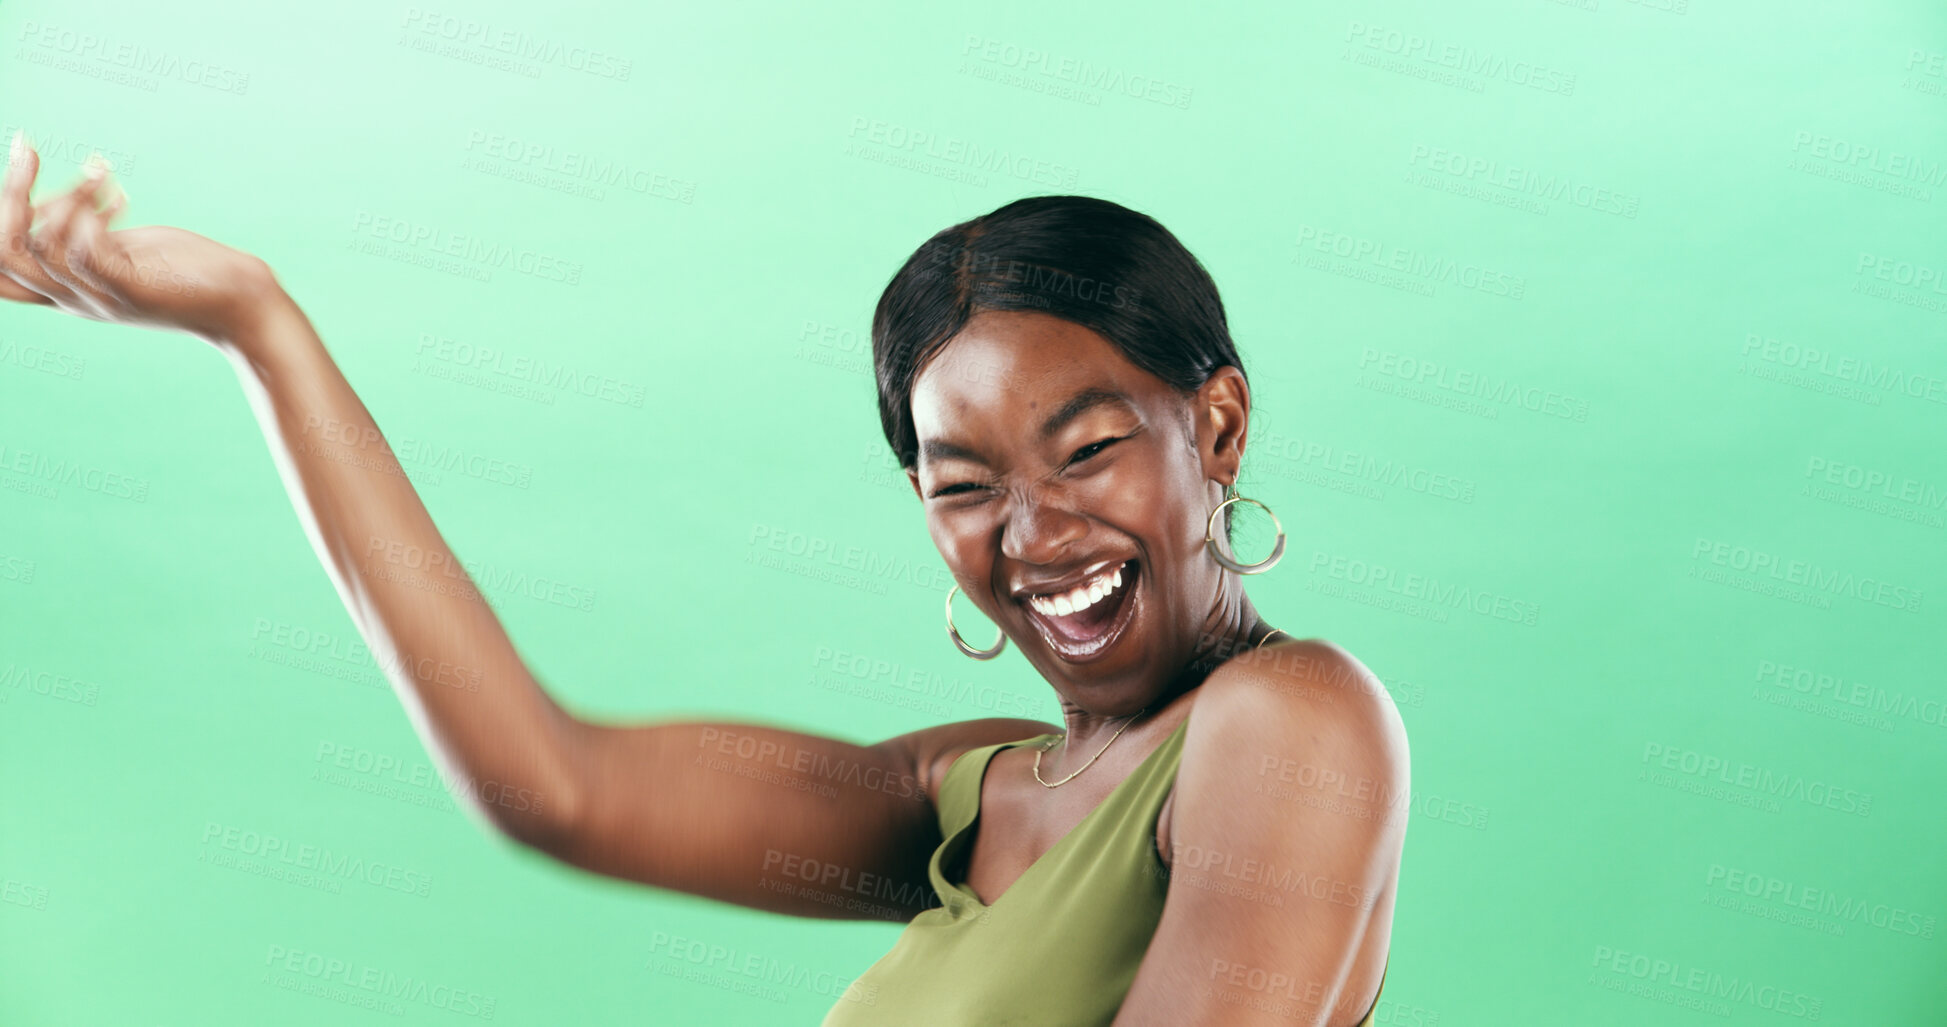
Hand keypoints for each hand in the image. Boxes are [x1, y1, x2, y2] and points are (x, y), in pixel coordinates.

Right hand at [1, 131, 286, 346]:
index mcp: (68, 289)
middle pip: (4, 253)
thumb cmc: (189, 272)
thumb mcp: (124, 250)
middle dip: (9, 194)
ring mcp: (102, 299)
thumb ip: (85, 234)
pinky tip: (118, 196)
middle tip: (27, 147)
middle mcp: (76, 299)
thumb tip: (54, 198)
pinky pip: (84, 254)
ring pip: (40, 248)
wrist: (245, 307)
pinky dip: (90, 216)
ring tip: (99, 171)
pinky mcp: (132, 293)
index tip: (24, 160)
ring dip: (65, 194)